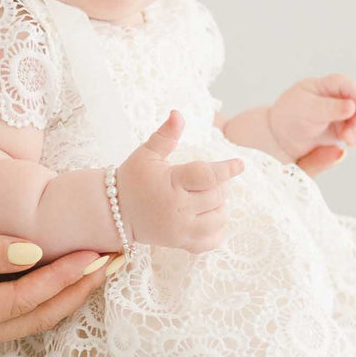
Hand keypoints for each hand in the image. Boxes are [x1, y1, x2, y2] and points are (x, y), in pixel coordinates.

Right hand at [0, 217, 112, 354]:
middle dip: (79, 290)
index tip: (95, 254)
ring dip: (70, 293)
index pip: (22, 301)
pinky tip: (72, 272)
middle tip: (116, 260)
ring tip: (104, 264)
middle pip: (38, 317)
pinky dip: (48, 293)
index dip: (62, 277)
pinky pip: (20, 313)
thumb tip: (35, 249)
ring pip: (33, 319)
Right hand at [117, 110, 244, 252]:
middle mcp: (178, 208)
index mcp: (172, 183)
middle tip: (213, 180)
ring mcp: (181, 229)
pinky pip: (211, 241)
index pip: (207, 176)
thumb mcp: (146, 154)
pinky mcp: (181, 243)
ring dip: (221, 206)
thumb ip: (166, 135)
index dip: (227, 169)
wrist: (115, 213)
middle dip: (221, 186)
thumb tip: (178, 113)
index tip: (240, 164)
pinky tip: (210, 217)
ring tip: (210, 197)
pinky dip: (217, 230)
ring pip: (218, 219)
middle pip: (217, 197)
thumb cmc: (132, 179)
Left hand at [267, 74, 355, 162]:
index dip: (355, 93)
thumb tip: (352, 106)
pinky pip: (354, 131)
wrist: (280, 138)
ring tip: (350, 139)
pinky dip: (355, 136)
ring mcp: (340, 114)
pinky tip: (350, 142)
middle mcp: (336, 98)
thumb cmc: (289, 117)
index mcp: (324, 86)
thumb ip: (329, 108)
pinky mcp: (342, 129)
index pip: (345, 84)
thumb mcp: (306, 109)